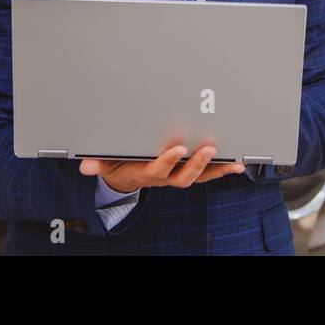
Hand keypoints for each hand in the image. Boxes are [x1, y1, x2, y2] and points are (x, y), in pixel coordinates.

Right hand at [78, 144, 245, 193]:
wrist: (125, 176)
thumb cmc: (117, 163)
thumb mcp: (104, 162)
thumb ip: (97, 163)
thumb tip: (85, 166)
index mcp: (145, 171)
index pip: (158, 168)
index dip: (168, 160)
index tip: (178, 148)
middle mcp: (164, 176)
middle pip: (183, 176)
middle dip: (197, 164)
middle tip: (210, 149)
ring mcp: (177, 175)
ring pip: (199, 176)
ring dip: (217, 169)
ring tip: (234, 162)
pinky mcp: (187, 171)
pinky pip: (208, 173)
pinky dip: (223, 169)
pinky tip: (239, 164)